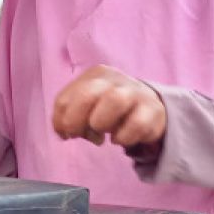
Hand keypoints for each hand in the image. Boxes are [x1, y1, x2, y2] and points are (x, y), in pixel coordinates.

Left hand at [52, 65, 166, 153]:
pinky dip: (122, 137)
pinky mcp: (153, 110)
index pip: (65, 98)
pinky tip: (119, 138)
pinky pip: (136, 124)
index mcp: (96, 75)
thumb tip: (63, 132)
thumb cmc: (110, 109)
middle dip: (76, 121)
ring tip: (101, 135)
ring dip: (101, 123)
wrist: (150, 107)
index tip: (66, 134)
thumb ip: (69, 115)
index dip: (60, 121)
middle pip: (88, 94)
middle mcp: (115, 79)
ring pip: (114, 101)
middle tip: (79, 135)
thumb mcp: (88, 107)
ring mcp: (136, 92)